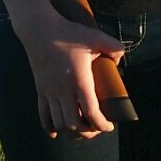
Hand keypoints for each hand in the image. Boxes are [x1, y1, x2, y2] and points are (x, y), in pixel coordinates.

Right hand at [20, 15, 125, 139]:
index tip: (109, 126)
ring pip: (59, 123)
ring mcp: (49, 92)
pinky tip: (56, 132)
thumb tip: (120, 59)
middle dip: (88, 132)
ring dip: (71, 130)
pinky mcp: (40, 90)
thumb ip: (113, 46)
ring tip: (81, 128)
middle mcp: (63, 90)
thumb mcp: (95, 36)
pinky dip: (50, 127)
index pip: (91, 112)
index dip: (102, 124)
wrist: (39, 29)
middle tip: (97, 128)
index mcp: (79, 80)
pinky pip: (42, 115)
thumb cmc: (68, 33)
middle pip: (74, 124)